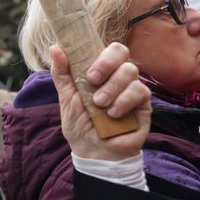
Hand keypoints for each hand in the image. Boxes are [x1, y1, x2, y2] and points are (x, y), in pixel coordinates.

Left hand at [50, 42, 150, 160]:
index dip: (98, 52)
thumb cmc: (80, 124)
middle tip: (92, 81)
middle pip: (121, 51)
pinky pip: (140, 91)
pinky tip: (113, 114)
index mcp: (100, 71)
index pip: (105, 48)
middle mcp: (117, 76)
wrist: (94, 152)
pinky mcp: (143, 104)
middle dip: (105, 64)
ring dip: (111, 87)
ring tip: (99, 105)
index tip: (86, 69)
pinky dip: (123, 101)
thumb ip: (62, 74)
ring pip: (129, 71)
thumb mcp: (66, 98)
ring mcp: (131, 88)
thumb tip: (55, 47)